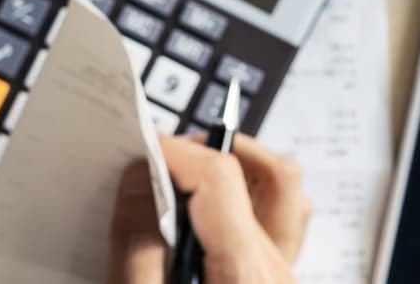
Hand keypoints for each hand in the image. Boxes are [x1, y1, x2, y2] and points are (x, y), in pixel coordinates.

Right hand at [108, 134, 309, 282]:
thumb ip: (137, 247)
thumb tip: (139, 177)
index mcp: (243, 275)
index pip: (220, 178)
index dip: (173, 150)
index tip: (138, 147)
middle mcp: (273, 269)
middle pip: (251, 172)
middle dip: (194, 156)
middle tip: (151, 167)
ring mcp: (282, 270)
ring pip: (277, 182)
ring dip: (231, 165)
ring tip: (184, 178)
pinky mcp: (275, 274)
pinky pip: (281, 209)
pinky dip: (246, 192)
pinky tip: (207, 210)